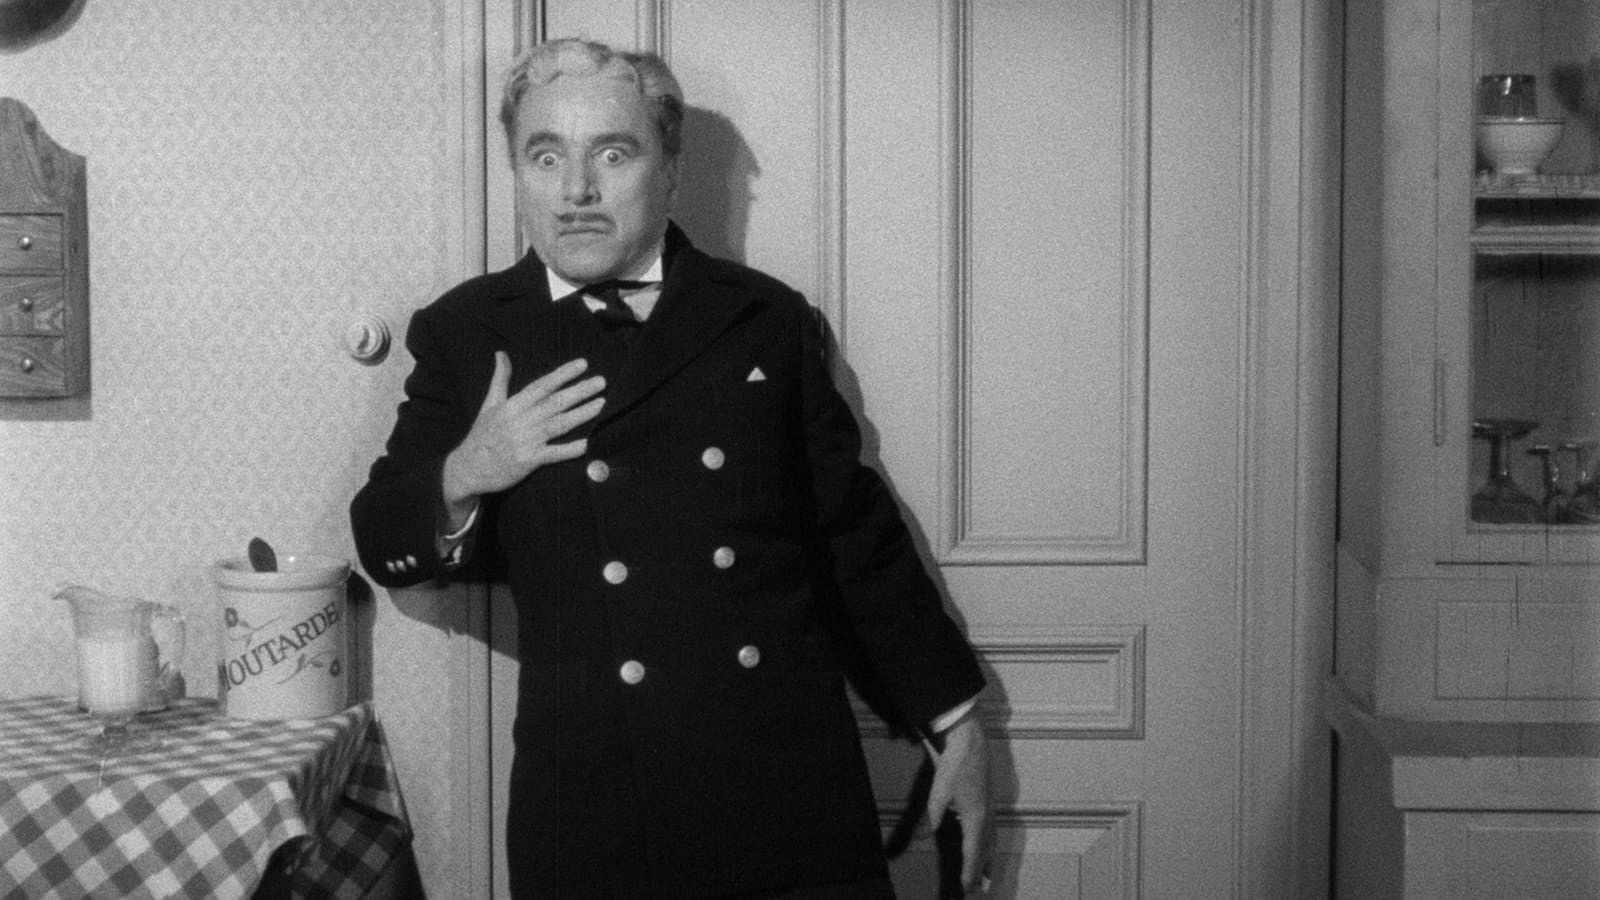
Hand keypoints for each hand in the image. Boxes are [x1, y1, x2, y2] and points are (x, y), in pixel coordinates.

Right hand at [442, 353, 604, 520]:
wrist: (468, 468)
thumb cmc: (481, 435)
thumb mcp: (488, 404)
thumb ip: (500, 379)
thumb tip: (501, 354)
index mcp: (512, 405)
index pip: (542, 385)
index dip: (563, 374)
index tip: (583, 364)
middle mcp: (521, 420)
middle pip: (555, 402)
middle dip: (580, 391)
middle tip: (601, 381)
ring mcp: (526, 441)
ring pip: (559, 424)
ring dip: (582, 414)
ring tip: (602, 403)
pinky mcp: (529, 461)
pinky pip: (554, 453)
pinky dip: (571, 449)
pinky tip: (588, 443)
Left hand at [926, 713, 993, 893]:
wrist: (970, 739)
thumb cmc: (955, 764)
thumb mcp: (939, 790)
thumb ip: (932, 815)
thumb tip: (925, 836)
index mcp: (976, 816)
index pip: (973, 851)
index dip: (969, 870)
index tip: (966, 887)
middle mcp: (987, 815)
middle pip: (985, 850)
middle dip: (982, 870)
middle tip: (979, 890)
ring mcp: (990, 807)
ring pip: (991, 840)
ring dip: (989, 859)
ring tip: (989, 877)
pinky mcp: (988, 800)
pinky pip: (992, 830)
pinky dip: (990, 844)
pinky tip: (986, 845)